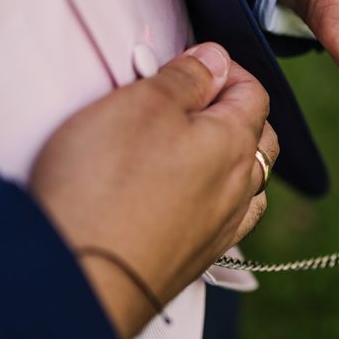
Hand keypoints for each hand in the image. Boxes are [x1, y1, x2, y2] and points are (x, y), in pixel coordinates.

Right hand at [28, 44, 276, 338]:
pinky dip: (220, 200)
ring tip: (197, 146)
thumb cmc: (105, 183)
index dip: (229, 70)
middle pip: (260, 140)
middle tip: (194, 98)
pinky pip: (227, 222)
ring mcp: (221, 230)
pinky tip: (197, 199)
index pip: (256, 94)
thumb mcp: (142, 104)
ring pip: (248, 185)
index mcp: (235, 143)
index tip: (196, 62)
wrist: (79, 279)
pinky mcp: (194, 260)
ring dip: (232, 159)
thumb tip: (217, 58)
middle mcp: (239, 189)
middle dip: (237, 111)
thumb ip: (186, 77)